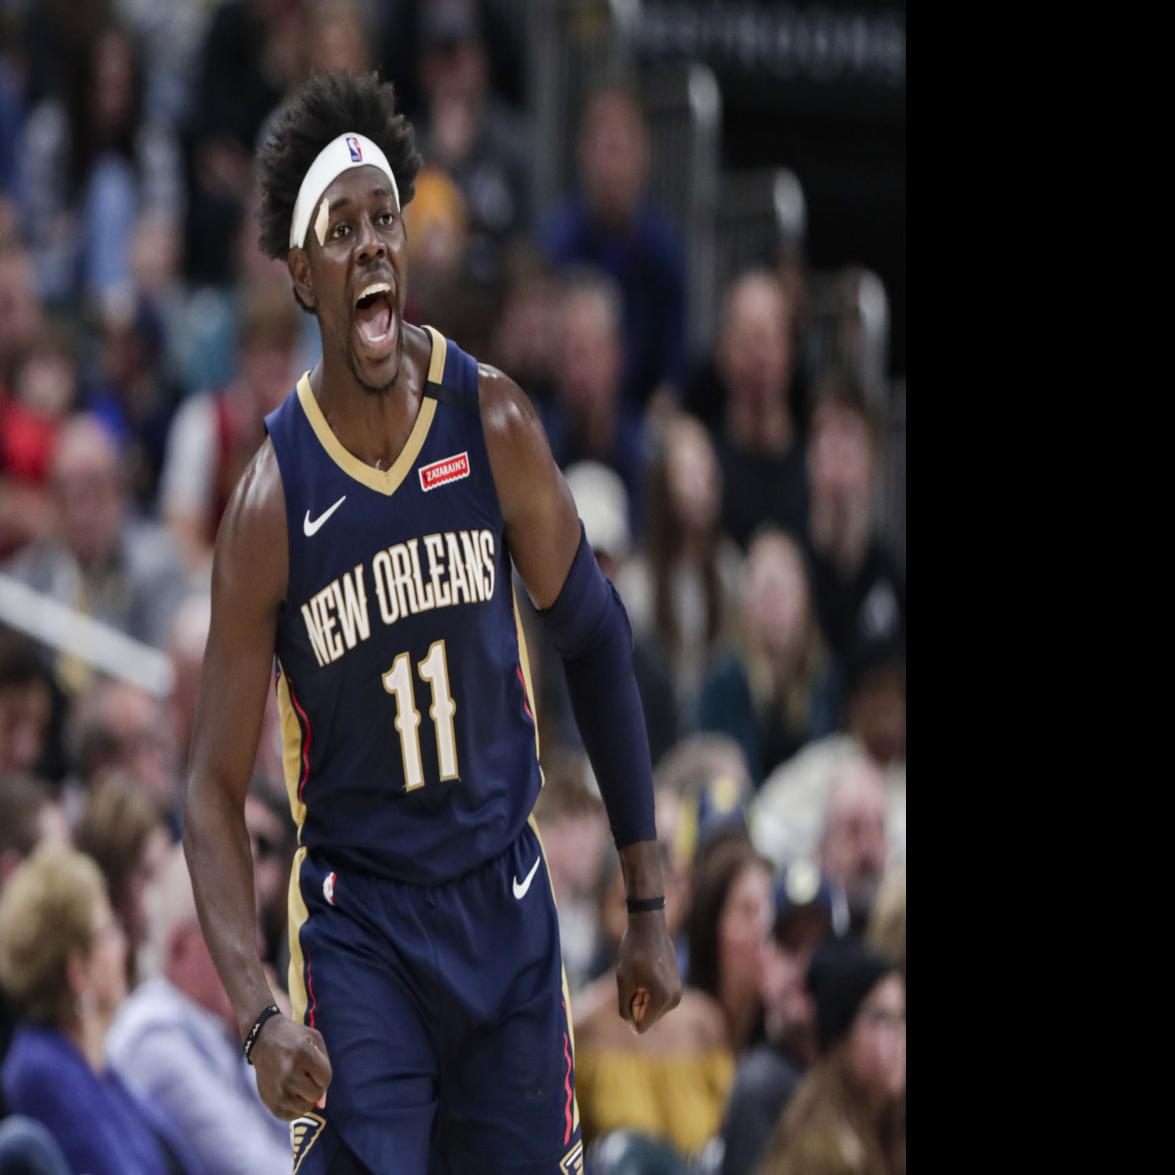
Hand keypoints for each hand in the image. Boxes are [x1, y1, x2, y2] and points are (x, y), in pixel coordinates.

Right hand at [249, 1015, 332, 1119]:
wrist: (263, 1038)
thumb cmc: (293, 1037)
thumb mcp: (315, 1039)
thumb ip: (325, 1066)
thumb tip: (322, 1102)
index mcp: (302, 1055)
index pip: (325, 1078)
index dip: (324, 1074)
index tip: (315, 1067)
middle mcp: (288, 1074)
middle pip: (316, 1095)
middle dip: (316, 1086)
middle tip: (307, 1076)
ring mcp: (277, 1089)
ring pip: (304, 1108)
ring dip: (305, 1098)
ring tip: (298, 1084)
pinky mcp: (269, 1100)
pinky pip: (289, 1116)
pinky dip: (294, 1108)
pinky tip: (291, 1094)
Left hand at [615, 911, 681, 1033]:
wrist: (649, 927)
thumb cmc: (633, 951)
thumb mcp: (622, 980)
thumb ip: (625, 1007)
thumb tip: (633, 1025)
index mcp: (661, 998)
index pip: (641, 1025)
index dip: (629, 1011)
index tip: (631, 989)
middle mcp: (674, 999)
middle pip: (647, 1018)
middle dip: (637, 1004)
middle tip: (636, 979)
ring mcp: (678, 993)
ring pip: (652, 1010)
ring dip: (642, 997)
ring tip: (642, 974)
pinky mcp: (677, 987)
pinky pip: (658, 1001)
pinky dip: (649, 991)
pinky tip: (648, 972)